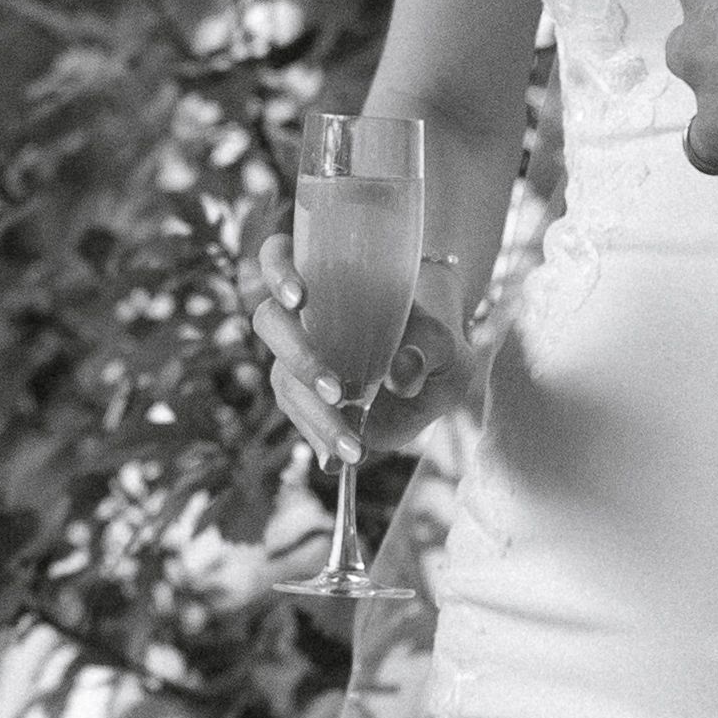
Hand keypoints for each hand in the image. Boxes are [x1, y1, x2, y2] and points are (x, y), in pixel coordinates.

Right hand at [241, 216, 470, 471]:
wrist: (436, 374)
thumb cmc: (437, 342)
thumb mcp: (448, 343)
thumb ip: (432, 348)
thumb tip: (403, 372)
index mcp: (328, 279)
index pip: (278, 256)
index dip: (277, 270)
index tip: (300, 298)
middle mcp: (302, 316)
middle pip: (270, 323)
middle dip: (300, 359)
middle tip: (339, 392)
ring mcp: (298, 359)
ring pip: (283, 379)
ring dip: (313, 415)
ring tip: (354, 447)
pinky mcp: (304, 398)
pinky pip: (299, 418)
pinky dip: (318, 440)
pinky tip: (337, 461)